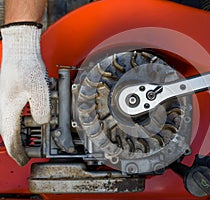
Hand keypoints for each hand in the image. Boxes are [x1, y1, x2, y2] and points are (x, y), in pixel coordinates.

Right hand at [0, 24, 49, 165]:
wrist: (20, 50)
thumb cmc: (27, 67)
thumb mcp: (40, 92)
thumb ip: (41, 111)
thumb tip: (42, 121)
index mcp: (8, 109)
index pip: (11, 137)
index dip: (18, 151)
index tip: (22, 160)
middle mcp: (3, 107)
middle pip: (9, 132)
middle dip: (18, 145)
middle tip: (26, 153)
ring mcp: (5, 100)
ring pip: (10, 124)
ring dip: (20, 134)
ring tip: (29, 140)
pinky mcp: (9, 94)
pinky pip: (13, 114)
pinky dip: (20, 122)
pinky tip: (29, 120)